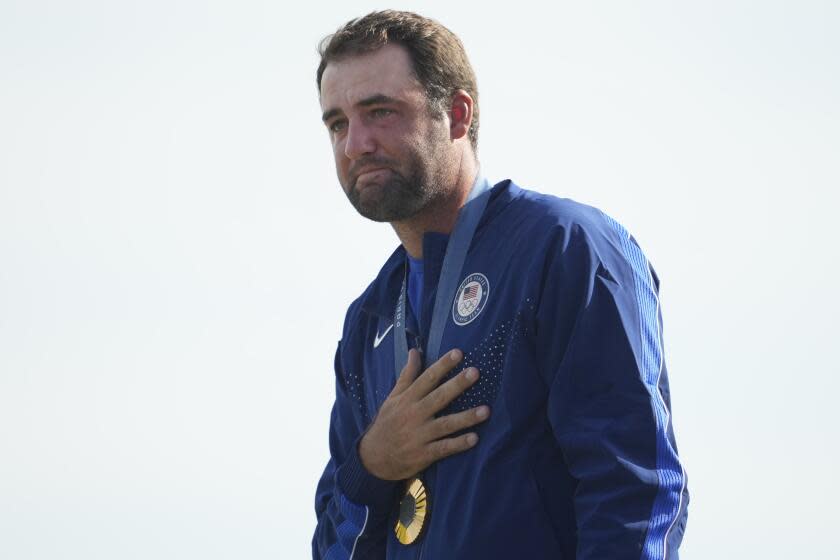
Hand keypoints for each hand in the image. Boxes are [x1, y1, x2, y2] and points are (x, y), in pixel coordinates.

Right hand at [358, 348, 489, 480]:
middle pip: (439, 397)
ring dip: (466, 417)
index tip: (458, 353)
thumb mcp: (393, 397)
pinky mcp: (424, 454)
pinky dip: (458, 444)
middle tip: (475, 372)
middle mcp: (414, 415)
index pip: (427, 378)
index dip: (442, 365)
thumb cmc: (387, 423)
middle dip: (457, 385)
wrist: (374, 458)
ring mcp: (419, 435)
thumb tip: (414, 351)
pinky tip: (474, 439)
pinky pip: (444, 448)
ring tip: (486, 410)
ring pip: (446, 424)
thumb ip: (406, 375)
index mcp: (407, 399)